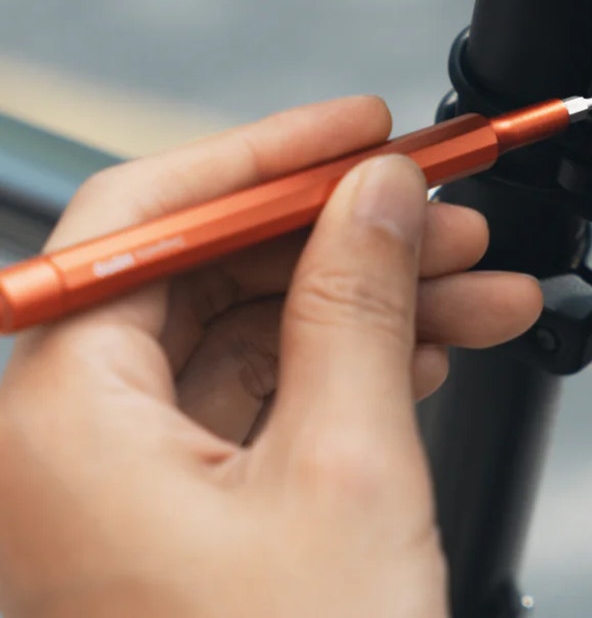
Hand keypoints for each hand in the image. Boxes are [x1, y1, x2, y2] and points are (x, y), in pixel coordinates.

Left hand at [0, 96, 541, 617]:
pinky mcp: (190, 513)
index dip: (268, 154)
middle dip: (347, 231)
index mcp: (61, 420)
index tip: (361, 127)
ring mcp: (131, 483)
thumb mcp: (350, 468)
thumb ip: (360, 299)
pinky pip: (274, 396)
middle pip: (216, 271)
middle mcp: (73, 442)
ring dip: (375, 297)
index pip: (151, 218)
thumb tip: (382, 190)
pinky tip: (437, 342)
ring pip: (258, 332)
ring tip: (481, 278)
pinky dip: (358, 363)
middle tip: (446, 206)